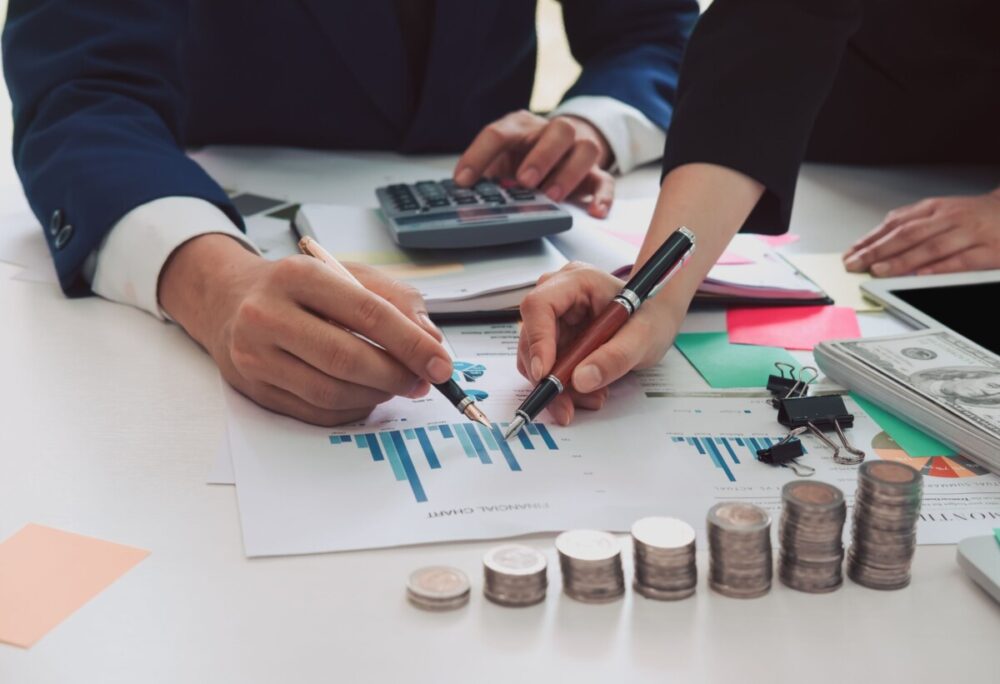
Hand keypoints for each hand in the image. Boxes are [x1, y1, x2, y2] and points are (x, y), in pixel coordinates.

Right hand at [159, 235, 453, 425]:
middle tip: (421, 382)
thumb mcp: (348, 275)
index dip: (411, 343)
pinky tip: (365, 396)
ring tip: (395, 386)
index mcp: (299, 275)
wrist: (230, 301)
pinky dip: (352, 409)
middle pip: (347, 358)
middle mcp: (268, 313)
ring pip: (331, 391)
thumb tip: (431, 342)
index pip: (367, 312)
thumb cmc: (301, 289)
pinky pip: (315, 411)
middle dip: (396, 375)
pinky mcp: (253, 388)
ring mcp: (254, 355)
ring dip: (375, 396)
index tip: (440, 363)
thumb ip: (396, 301)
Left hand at [454, 110, 614, 217]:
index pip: (499, 133)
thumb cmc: (523, 156)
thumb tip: (464, 197)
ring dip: (568, 173)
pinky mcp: (595, 173)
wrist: (562, 146)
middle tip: (525, 181)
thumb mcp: (499, 160)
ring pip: (586, 149)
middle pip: (559, 131)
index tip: (463, 181)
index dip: (479, 156)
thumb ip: (485, 174)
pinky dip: (602, 197)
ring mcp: (578, 150)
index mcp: (522, 126)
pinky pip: (605, 180)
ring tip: (552, 197)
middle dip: (542, 156)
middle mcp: (553, 133)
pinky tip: (593, 212)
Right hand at [516, 262, 681, 424]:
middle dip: (547, 375)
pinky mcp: (555, 339)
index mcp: (577, 282)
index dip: (537, 340)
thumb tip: (580, 380)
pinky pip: (546, 367)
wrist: (657, 321)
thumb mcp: (643, 338)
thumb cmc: (652, 318)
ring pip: (534, 357)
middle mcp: (558, 297)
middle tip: (567, 406)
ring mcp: (554, 319)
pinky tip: (588, 391)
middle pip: (531, 336)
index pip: (540, 305)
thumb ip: (615, 357)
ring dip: (556, 385)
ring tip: (593, 397)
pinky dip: (562, 386)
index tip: (544, 373)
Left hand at [843, 189, 999, 276]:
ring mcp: (970, 233)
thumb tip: (877, 237)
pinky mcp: (989, 250)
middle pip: (908, 235)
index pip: (896, 224)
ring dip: (903, 261)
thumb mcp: (942, 211)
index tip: (851, 253)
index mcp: (935, 208)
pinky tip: (921, 276)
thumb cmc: (974, 216)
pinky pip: (962, 260)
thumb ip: (912, 222)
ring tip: (879, 271)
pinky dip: (940, 268)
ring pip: (931, 247)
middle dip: (878, 251)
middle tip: (856, 264)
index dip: (871, 239)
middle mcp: (950, 218)